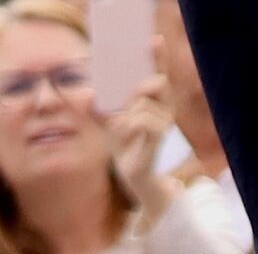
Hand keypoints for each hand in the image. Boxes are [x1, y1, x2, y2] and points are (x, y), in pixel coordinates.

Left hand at [103, 86, 176, 212]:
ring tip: (122, 136)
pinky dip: (126, 127)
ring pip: (140, 105)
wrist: (132, 175)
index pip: (160, 81)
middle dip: (127, 103)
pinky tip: (124, 139)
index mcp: (161, 106)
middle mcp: (168, 113)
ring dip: (123, 119)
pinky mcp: (159, 138)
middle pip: (144, 91)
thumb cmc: (124, 146)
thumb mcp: (115, 122)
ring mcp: (166, 125)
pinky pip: (139, 120)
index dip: (144, 83)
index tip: (128, 96)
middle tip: (121, 121)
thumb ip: (108, 106)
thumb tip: (89, 93)